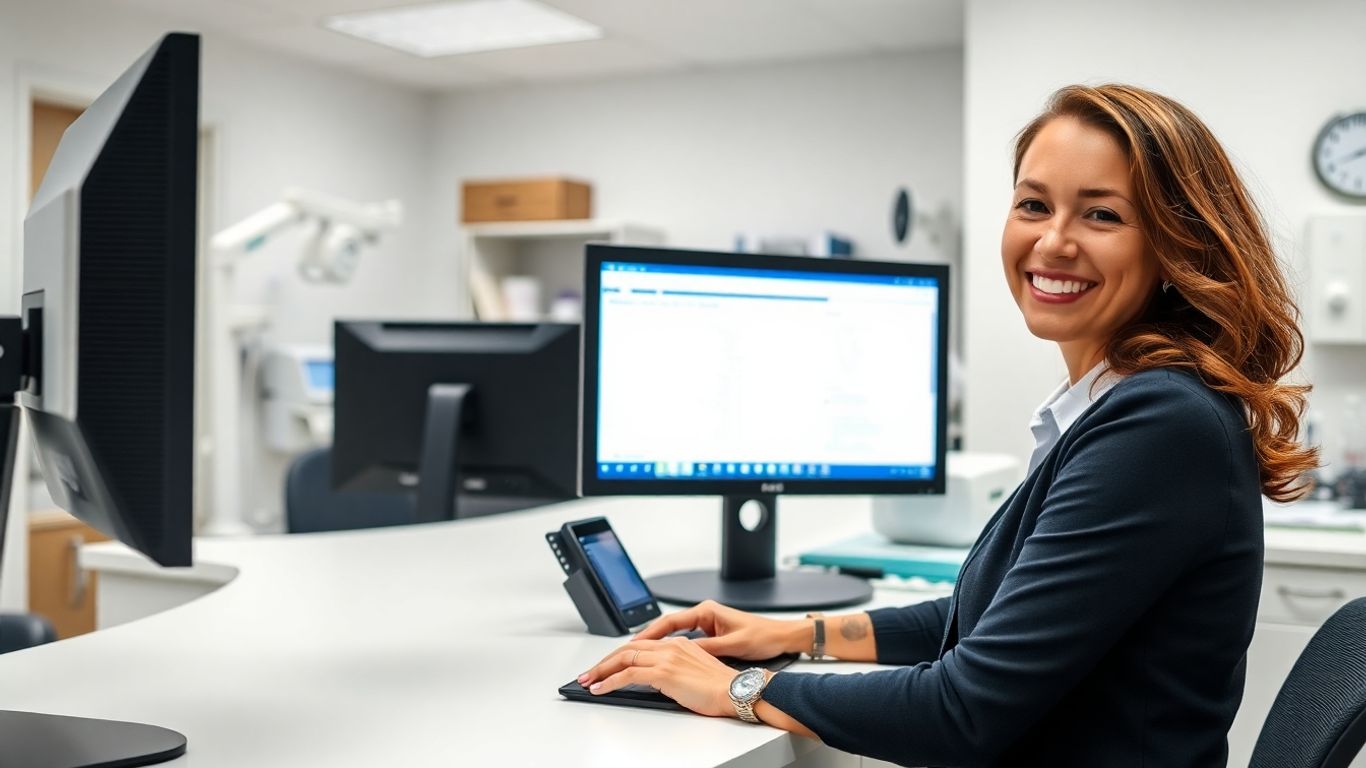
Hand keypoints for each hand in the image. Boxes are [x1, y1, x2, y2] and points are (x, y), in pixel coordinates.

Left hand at [577, 636, 743, 717]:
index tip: (608, 664)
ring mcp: (666, 657)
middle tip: (590, 672)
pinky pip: (628, 674)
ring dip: (602, 670)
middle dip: (605, 661)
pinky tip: (601, 688)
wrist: (736, 691)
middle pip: (628, 648)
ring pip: (624, 658)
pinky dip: (610, 681)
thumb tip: (657, 681)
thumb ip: (675, 669)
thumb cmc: (722, 687)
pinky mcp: (664, 673)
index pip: (641, 645)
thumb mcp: (695, 671)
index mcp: (679, 643)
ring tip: (589, 680)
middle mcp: (671, 646)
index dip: (620, 655)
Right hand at [634, 599, 806, 659]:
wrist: (781, 637)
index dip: (650, 633)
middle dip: (646, 638)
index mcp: (707, 611)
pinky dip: (670, 647)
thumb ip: (707, 648)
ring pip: (673, 633)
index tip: (634, 644)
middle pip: (667, 626)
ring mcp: (706, 623)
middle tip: (627, 652)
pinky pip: (683, 639)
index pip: (670, 621)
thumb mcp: (732, 645)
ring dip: (656, 643)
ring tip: (638, 656)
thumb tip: (684, 652)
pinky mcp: (710, 633)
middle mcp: (704, 614)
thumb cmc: (762, 637)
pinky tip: (661, 657)